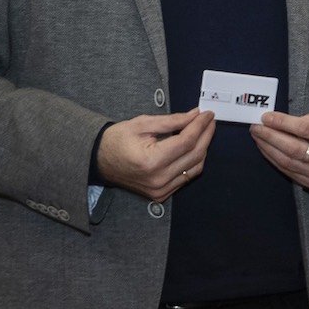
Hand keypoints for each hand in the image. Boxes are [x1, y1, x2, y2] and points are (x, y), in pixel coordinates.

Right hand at [96, 109, 215, 202]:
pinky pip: (186, 177)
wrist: (99, 161)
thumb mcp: (142, 123)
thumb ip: (172, 121)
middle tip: (209, 120)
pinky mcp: (161, 194)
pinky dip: (193, 161)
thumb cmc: (118, 139)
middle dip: (206, 135)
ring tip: (204, 131)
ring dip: (203, 148)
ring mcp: (160, 189)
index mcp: (151, 161)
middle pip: (194, 155)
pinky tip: (194, 147)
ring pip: (195, 168)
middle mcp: (158, 179)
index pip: (186, 141)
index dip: (200, 126)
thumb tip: (195, 115)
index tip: (207, 114)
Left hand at [250, 112, 308, 189]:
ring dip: (268, 148)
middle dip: (270, 136)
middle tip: (256, 127)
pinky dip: (273, 159)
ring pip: (288, 161)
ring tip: (257, 136)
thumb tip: (272, 122)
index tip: (266, 117)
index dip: (282, 123)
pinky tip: (266, 149)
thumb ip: (301, 121)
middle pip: (293, 148)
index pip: (305, 130)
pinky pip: (287, 171)